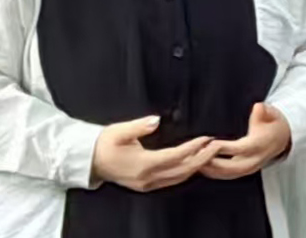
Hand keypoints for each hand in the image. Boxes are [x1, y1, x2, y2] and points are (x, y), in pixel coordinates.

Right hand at [91, 116, 221, 192]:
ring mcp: (147, 183)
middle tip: (217, 145)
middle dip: (203, 158)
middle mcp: (147, 178)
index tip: (207, 138)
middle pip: (182, 170)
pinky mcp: (146, 185)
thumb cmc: (103, 143)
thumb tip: (155, 120)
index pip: (175, 157)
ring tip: (210, 152)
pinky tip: (195, 163)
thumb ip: (139, 126)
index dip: (194, 148)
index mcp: (142, 164)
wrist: (88, 160)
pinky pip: (172, 180)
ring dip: (197, 166)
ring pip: (179, 177)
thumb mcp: (119, 131)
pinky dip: (186, 171)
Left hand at [202, 103, 291, 180]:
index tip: (211, 143)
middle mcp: (255, 160)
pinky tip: (202, 167)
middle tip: (197, 157)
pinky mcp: (243, 170)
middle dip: (213, 164)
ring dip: (211, 170)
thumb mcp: (272, 114)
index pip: (241, 149)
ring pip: (228, 174)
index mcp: (260, 146)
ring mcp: (249, 167)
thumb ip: (264, 111)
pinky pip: (227, 175)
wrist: (281, 138)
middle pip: (232, 168)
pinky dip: (213, 172)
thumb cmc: (273, 125)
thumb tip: (258, 107)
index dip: (225, 148)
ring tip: (195, 162)